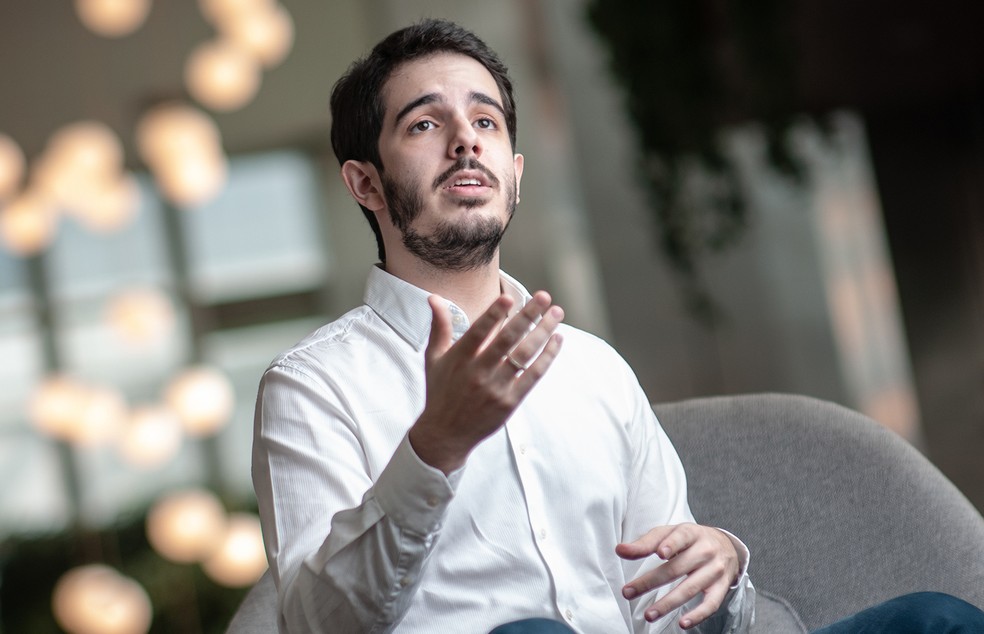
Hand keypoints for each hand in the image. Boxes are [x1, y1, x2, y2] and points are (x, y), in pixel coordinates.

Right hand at [409, 291, 563, 472]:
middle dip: (527, 316)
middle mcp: (478, 372)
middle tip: (544, 296)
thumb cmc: (440, 390)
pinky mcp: (510, 402)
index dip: (493, 315)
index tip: (509, 297)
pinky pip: (533, 375)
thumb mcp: (433, 358)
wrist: (446, 433)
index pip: (478, 332)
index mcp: (459, 359)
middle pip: (507, 340)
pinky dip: (547, 357)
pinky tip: (557, 340)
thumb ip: (440, 326)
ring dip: (543, 332)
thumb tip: (434, 298)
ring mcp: (495, 388)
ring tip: (557, 313)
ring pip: (524, 355)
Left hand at [617, 523, 739, 629]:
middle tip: (628, 592)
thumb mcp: (670, 533)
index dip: (671, 544)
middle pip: (677, 568)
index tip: (660, 553)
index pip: (681, 538)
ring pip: (690, 588)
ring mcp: (714, 570)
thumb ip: (646, 543)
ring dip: (668, 603)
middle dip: (651, 582)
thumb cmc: (691, 540)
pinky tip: (682, 623)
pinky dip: (697, 615)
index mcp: (691, 533)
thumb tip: (620, 550)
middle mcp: (705, 551)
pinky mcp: (721, 587)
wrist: (727, 545)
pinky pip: (711, 604)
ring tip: (649, 614)